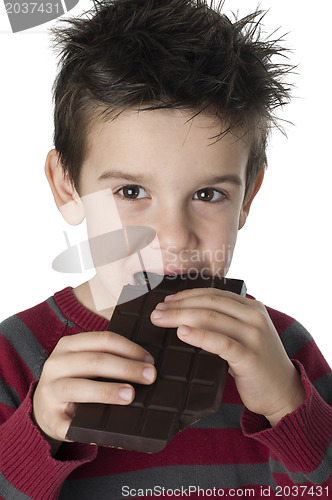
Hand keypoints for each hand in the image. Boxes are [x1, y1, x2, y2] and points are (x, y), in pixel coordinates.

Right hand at [33, 331, 155, 445]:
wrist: (44, 408)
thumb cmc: (76, 380)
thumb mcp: (86, 360)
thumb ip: (109, 356)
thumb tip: (145, 362)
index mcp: (69, 345)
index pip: (104, 340)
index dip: (130, 348)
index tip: (149, 360)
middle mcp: (56, 365)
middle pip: (94, 361)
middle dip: (126, 368)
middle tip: (150, 376)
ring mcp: (50, 391)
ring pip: (80, 388)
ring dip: (108, 391)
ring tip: (130, 395)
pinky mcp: (51, 419)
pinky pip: (69, 423)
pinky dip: (88, 426)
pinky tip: (106, 430)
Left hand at [151, 288, 305, 425]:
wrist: (284, 393)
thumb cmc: (256, 364)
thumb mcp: (244, 336)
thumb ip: (225, 323)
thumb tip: (186, 316)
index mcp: (252, 308)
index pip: (214, 294)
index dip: (187, 295)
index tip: (167, 301)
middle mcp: (254, 317)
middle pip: (209, 303)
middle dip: (178, 305)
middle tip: (156, 311)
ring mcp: (254, 336)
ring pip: (211, 318)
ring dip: (181, 317)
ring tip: (161, 319)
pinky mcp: (250, 356)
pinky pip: (220, 342)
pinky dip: (199, 335)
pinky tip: (182, 333)